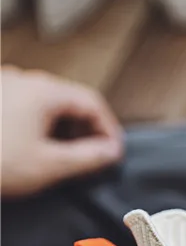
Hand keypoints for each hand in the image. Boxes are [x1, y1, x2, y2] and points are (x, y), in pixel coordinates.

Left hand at [1, 66, 122, 197]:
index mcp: (43, 91)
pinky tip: (34, 150)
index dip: (109, 130)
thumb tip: (111, 152)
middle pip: (69, 100)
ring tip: (64, 158)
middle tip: (93, 159)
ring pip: (45, 104)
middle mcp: (22, 80)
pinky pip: (23, 107)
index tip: (114, 154)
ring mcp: (2, 86)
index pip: (92, 103)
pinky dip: (38, 126)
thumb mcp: (50, 165)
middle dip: (86, 129)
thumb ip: (89, 157)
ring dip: (62, 129)